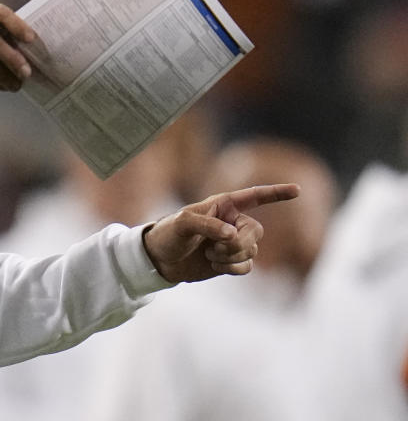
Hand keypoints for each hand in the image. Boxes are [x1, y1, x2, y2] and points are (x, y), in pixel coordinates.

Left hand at [143, 184, 300, 282]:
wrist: (160, 260)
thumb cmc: (169, 234)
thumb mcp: (182, 223)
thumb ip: (208, 225)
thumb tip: (233, 235)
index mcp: (223, 205)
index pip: (255, 196)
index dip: (276, 193)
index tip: (297, 190)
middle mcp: (233, 221)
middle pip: (256, 232)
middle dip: (238, 244)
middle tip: (214, 248)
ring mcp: (233, 242)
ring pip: (252, 251)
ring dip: (231, 256)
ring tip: (209, 254)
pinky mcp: (231, 261)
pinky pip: (246, 266)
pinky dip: (232, 268)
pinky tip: (214, 265)